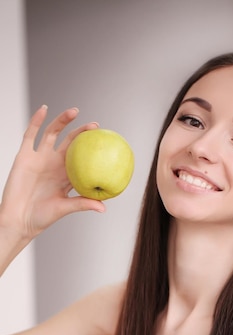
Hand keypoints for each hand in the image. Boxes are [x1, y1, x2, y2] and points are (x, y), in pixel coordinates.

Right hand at [0, 106, 104, 240]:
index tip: (105, 142)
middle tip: (95, 126)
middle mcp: (53, 164)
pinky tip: (44, 109)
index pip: (81, 157)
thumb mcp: (64, 208)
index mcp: (65, 176)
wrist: (18, 219)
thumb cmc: (41, 217)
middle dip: (81, 132)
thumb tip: (104, 207)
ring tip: (74, 111)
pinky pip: (30, 135)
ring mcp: (39, 158)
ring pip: (51, 133)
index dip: (92, 149)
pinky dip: (36, 120)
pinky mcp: (24, 156)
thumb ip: (82, 203)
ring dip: (62, 121)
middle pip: (69, 142)